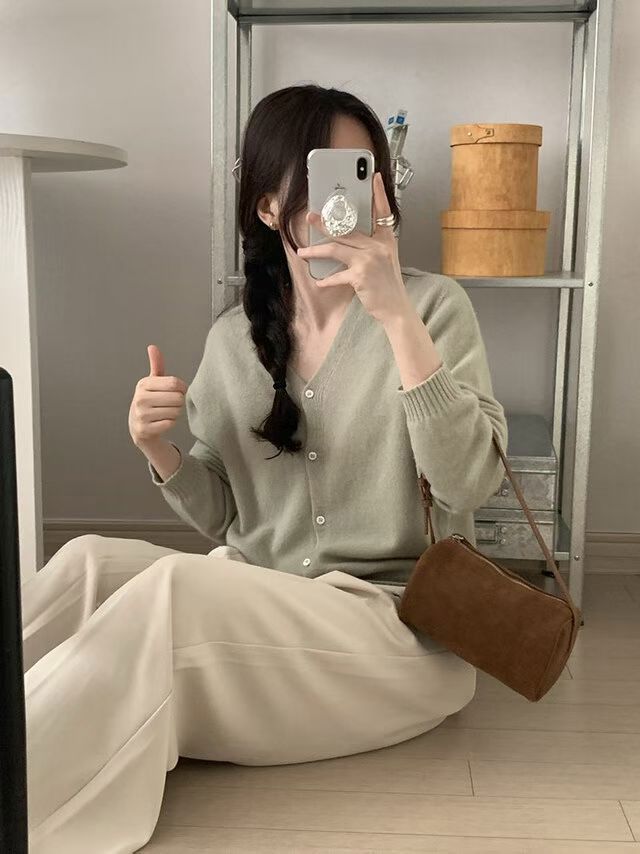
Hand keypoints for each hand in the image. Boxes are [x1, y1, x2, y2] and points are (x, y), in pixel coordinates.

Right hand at [128, 345, 187, 446]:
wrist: (138, 427)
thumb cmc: (150, 401)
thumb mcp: (152, 382)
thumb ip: (156, 365)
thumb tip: (152, 346)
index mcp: (143, 384)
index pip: (174, 383)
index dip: (182, 388)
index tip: (179, 391)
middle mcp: (140, 399)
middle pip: (177, 398)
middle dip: (179, 402)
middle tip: (171, 404)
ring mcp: (141, 415)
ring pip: (175, 412)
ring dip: (175, 413)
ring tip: (165, 412)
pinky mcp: (145, 430)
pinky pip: (170, 424)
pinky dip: (170, 423)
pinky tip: (162, 422)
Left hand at [296, 171, 412, 325]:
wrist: (396, 308)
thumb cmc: (388, 286)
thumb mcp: (386, 260)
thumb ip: (371, 247)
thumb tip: (346, 240)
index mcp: (386, 241)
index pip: (383, 212)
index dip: (379, 194)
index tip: (375, 178)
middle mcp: (378, 247)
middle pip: (347, 229)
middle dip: (325, 223)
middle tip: (310, 217)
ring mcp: (369, 260)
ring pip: (335, 248)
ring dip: (316, 250)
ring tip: (303, 251)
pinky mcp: (360, 276)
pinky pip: (336, 275)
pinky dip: (326, 280)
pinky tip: (319, 282)